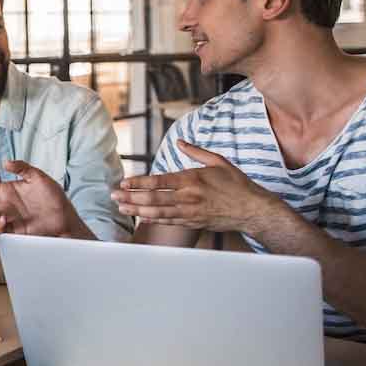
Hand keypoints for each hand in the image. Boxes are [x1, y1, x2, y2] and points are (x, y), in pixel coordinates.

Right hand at [0, 160, 85, 236]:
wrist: (65, 217)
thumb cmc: (53, 196)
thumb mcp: (38, 177)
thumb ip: (22, 168)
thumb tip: (5, 162)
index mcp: (7, 191)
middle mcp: (5, 205)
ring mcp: (9, 218)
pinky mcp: (16, 230)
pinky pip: (2, 228)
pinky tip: (2, 219)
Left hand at [112, 140, 282, 231]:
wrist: (252, 210)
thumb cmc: (236, 184)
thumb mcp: (218, 161)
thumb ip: (196, 152)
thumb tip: (179, 141)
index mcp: (192, 179)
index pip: (158, 181)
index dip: (138, 183)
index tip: (123, 183)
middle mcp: (188, 197)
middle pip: (152, 198)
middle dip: (130, 197)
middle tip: (113, 196)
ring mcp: (190, 212)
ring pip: (157, 212)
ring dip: (136, 210)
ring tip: (120, 207)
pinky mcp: (193, 223)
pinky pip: (168, 222)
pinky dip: (152, 220)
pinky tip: (140, 218)